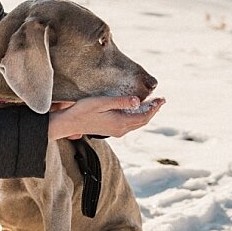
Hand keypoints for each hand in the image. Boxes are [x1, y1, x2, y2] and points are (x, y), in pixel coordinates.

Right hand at [48, 95, 165, 141]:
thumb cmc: (83, 110)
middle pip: (143, 121)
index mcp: (121, 123)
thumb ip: (120, 102)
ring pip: (137, 123)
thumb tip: (137, 101)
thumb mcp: (101, 102)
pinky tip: (135, 109)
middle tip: (160, 100)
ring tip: (152, 104)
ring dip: (146, 114)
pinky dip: (137, 116)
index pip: (144, 116)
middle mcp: (121, 130)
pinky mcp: (111, 130)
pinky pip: (130, 124)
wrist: (69, 123)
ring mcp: (116, 131)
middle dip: (153, 110)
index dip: (154, 108)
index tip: (162, 99)